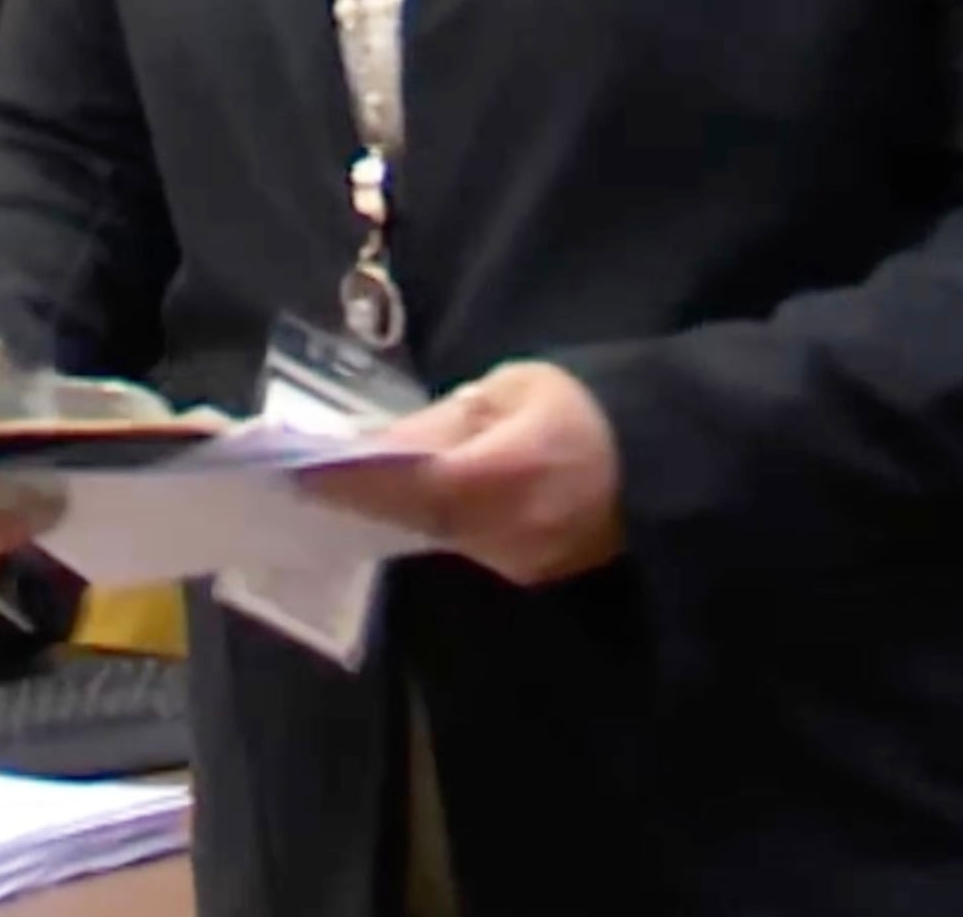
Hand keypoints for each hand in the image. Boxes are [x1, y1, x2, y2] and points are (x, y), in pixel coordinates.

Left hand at [305, 360, 626, 586]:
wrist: (665, 464)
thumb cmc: (589, 409)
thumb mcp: (517, 388)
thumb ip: (451, 421)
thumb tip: (390, 444)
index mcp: (510, 475)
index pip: (412, 484)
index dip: (353, 481)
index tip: (296, 473)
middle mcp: (510, 531)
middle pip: (416, 518)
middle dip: (361, 498)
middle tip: (302, 479)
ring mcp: (521, 562)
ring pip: (436, 535)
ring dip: (390, 510)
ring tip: (341, 483)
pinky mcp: (528, 574)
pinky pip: (462, 544)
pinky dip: (428, 520)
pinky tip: (404, 499)